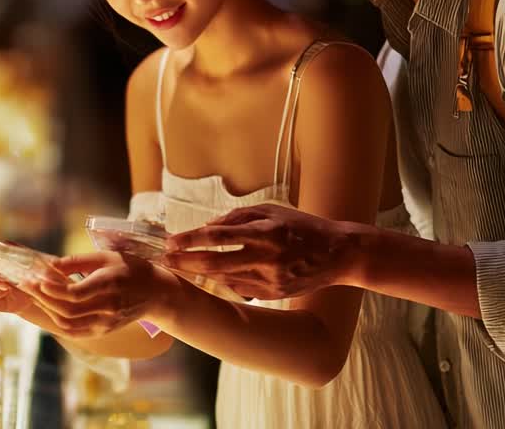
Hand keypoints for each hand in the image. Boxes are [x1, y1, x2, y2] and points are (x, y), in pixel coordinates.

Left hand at [25, 252, 178, 337]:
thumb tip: (49, 266)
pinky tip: (47, 308)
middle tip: (26, 283)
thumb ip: (77, 262)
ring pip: (68, 324)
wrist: (156, 293)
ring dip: (47, 310)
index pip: (76, 294)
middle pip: (68, 310)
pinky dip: (57, 321)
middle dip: (43, 298)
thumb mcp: (106, 257)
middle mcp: (108, 308)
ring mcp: (105, 323)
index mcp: (110, 285)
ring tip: (33, 294)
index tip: (37, 278)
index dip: (54, 289)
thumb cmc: (131, 268)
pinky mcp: (103, 331)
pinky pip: (75, 331)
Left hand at [163, 204, 366, 300]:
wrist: (338, 254)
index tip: (170, 242)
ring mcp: (270, 279)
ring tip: (181, 267)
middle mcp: (266, 257)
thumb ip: (238, 217)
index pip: (218, 236)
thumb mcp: (271, 210)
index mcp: (264, 231)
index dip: (190, 240)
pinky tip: (212, 276)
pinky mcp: (274, 294)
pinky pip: (240, 288)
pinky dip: (224, 282)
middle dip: (185, 263)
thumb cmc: (302, 226)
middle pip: (214, 264)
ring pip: (224, 279)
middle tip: (166, 260)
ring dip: (200, 274)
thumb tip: (207, 227)